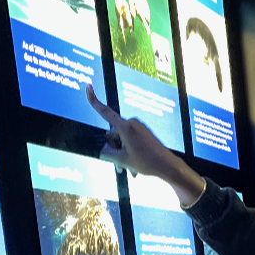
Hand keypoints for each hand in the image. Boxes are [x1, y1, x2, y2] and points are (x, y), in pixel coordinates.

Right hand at [86, 85, 205, 204]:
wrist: (167, 165)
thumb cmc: (146, 162)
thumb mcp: (122, 160)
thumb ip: (107, 153)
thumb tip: (104, 149)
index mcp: (125, 127)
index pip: (105, 112)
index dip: (94, 100)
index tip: (88, 86)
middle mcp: (131, 123)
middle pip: (113, 134)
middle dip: (114, 149)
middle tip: (120, 166)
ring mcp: (139, 127)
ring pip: (122, 140)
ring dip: (122, 154)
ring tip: (129, 169)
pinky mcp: (144, 132)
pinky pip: (131, 140)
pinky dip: (130, 152)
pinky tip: (135, 166)